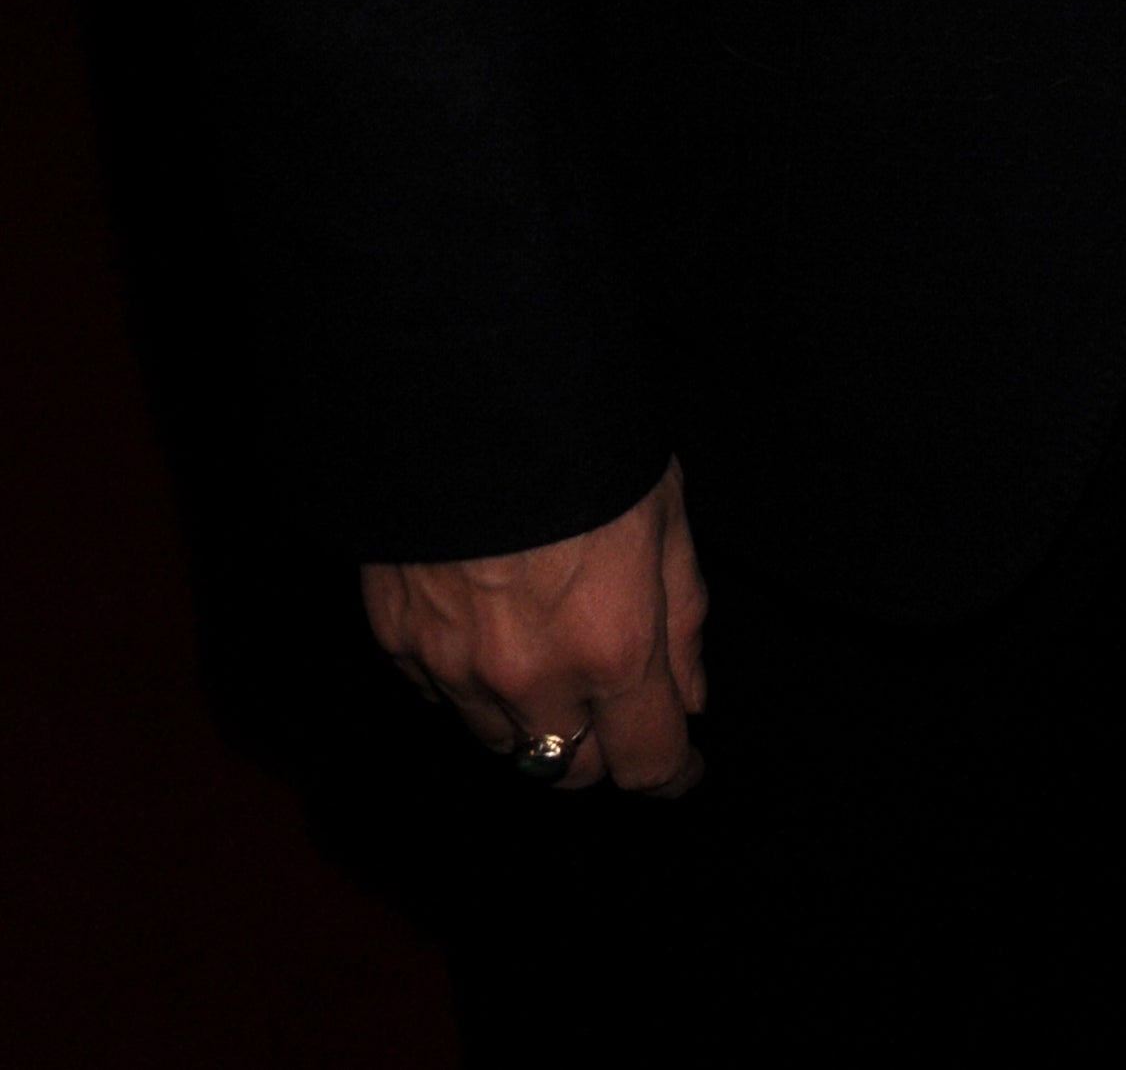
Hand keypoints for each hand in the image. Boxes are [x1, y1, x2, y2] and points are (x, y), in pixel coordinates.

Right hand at [364, 458, 707, 795]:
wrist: (464, 388)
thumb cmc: (584, 440)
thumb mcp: (665, 513)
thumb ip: (683, 618)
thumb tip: (690, 698)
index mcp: (612, 648)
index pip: (645, 763)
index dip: (671, 773)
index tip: (681, 767)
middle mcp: (532, 678)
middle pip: (568, 771)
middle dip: (601, 748)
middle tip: (614, 705)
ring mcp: (456, 668)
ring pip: (501, 743)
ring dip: (532, 721)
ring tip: (546, 653)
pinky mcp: (398, 644)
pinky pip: (442, 698)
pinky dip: (470, 684)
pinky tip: (486, 626)